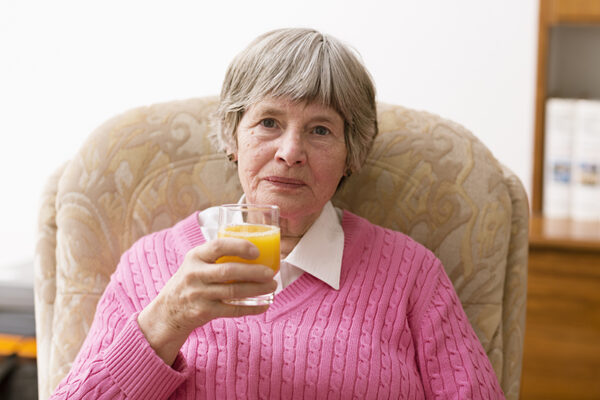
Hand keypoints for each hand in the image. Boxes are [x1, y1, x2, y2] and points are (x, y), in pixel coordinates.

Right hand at [137, 238, 276, 364]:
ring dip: (257, 289)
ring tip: (272, 286)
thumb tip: (256, 245)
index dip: (239, 247)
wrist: (168, 310)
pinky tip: (265, 304)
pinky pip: (233, 309)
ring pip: (233, 291)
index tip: (257, 251)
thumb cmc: (191, 280)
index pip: (218, 246)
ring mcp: (199, 294)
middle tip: (271, 272)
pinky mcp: (204, 312)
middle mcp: (195, 274)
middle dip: (254, 272)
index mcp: (195, 256)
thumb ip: (217, 254)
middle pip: (229, 271)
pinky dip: (252, 308)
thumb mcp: (196, 262)